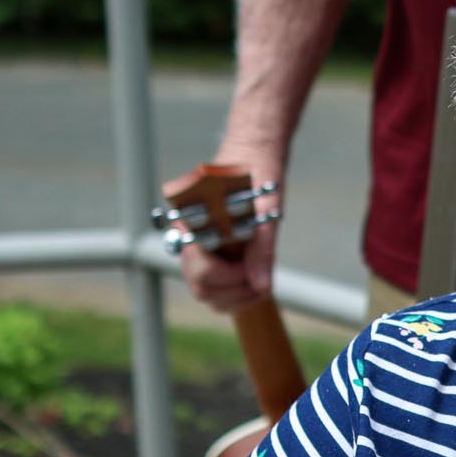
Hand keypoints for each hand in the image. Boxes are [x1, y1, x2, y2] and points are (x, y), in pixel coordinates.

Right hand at [178, 155, 283, 314]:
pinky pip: (215, 287)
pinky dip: (236, 293)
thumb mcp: (266, 210)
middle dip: (235, 294)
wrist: (253, 158)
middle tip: (260, 282)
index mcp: (193, 223)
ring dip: (236, 297)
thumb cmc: (257, 177)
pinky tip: (255, 281)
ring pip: (207, 293)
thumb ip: (262, 249)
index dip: (230, 278)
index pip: (201, 271)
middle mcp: (189, 239)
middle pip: (201, 288)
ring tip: (260, 283)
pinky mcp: (211, 256)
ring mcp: (199, 250)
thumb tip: (262, 286)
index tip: (252, 269)